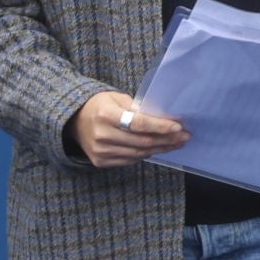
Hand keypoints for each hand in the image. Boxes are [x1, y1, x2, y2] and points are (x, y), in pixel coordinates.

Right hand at [68, 91, 187, 168]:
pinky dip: (146, 154)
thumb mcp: (116, 98)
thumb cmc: (100, 105)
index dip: (160, 127)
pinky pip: (130, 160)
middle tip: (185, 136)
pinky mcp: (100, 161)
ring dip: (160, 149)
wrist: (74, 121)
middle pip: (142, 141)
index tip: (178, 127)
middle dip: (167, 140)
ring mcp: (100, 151)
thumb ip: (137, 108)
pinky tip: (158, 148)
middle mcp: (102, 135)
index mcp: (106, 115)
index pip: (138, 124)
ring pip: (138, 153)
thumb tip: (164, 118)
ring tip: (177, 143)